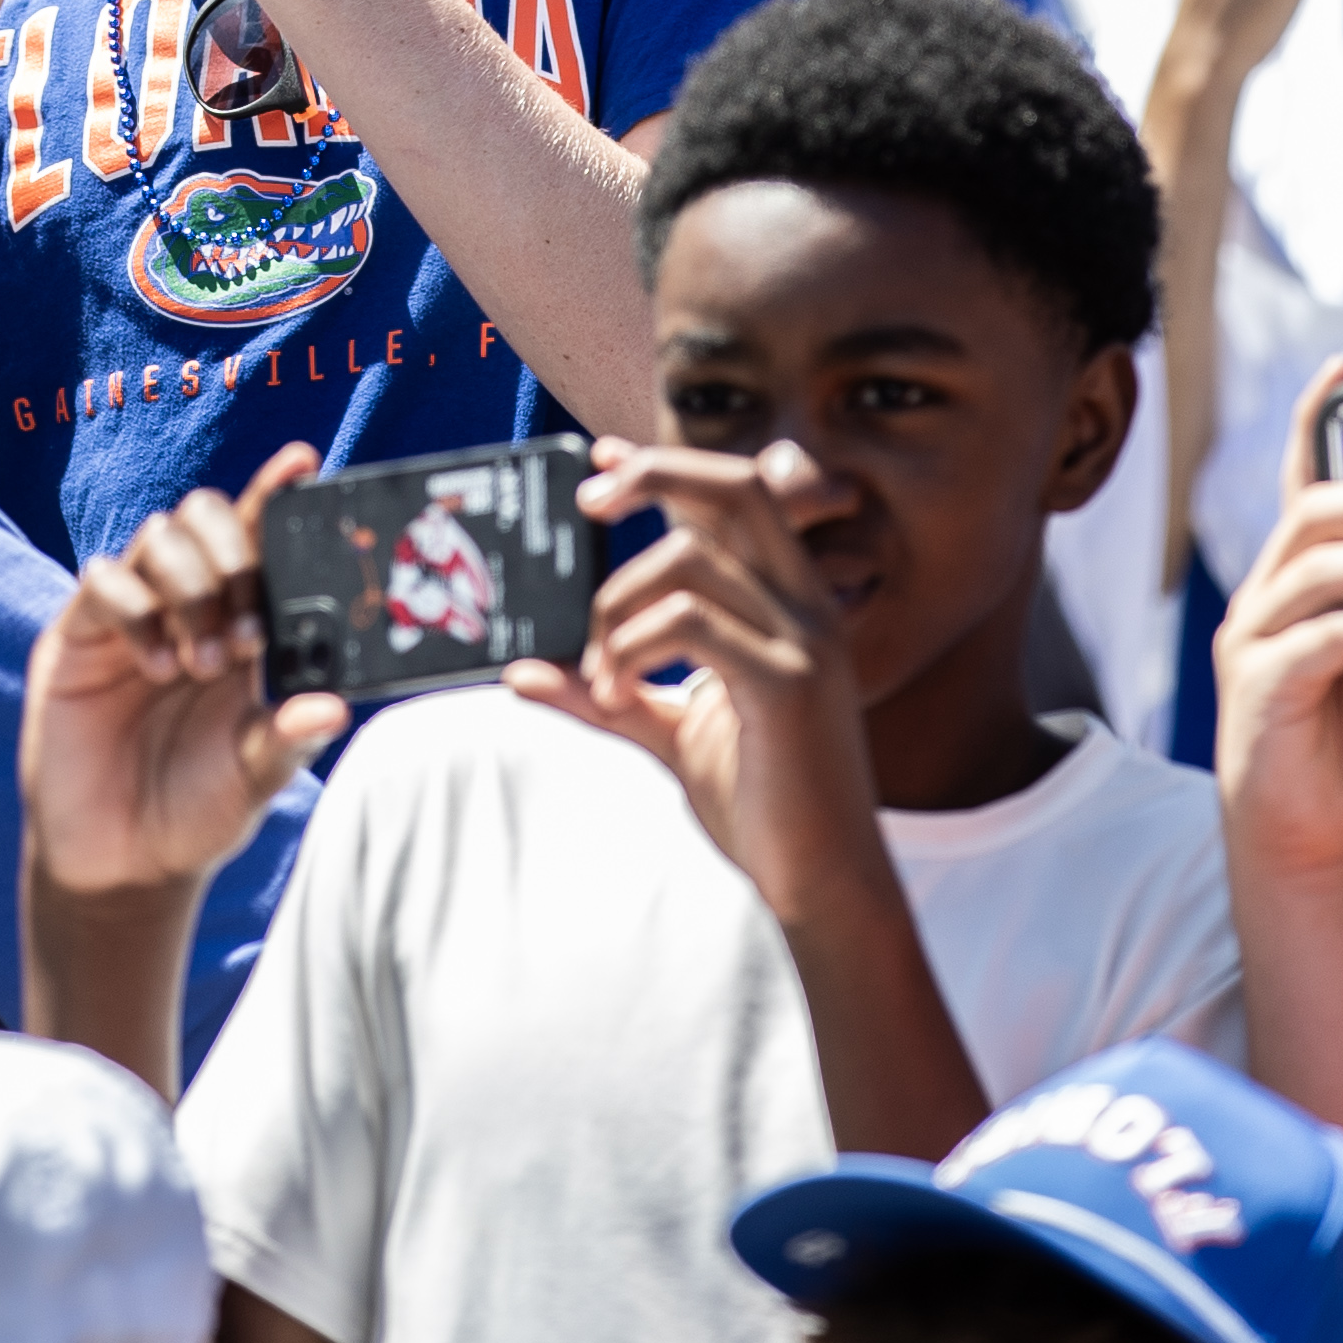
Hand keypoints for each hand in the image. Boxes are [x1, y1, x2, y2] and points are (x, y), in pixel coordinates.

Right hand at [21, 446, 346, 900]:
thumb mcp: (254, 776)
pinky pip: (105, 581)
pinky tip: (156, 666)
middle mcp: (186, 604)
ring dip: (191, 589)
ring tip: (203, 664)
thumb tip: (331, 706)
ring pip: (160, 537)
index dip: (275, 494)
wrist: (120, 862)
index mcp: (240, 621)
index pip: (257, 537)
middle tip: (247, 631)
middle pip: (204, 516)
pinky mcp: (80, 635)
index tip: (302, 463)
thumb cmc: (197, 809)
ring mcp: (131, 615)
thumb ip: (287, 738)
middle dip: (232, 554)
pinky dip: (138, 610)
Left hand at [509, 438, 888, 928]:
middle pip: (737, 488)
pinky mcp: (788, 685)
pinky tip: (611, 692)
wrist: (821, 884)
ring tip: (598, 675)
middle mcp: (805, 606)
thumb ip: (604, 696)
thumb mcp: (669, 733)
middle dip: (655, 475)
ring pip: (691, 560)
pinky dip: (631, 648)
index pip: (737, 498)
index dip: (668, 465)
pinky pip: (691, 624)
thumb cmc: (760, 802)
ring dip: (616, 605)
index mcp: (787, 604)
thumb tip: (520, 672)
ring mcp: (803, 641)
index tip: (600, 458)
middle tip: (586, 504)